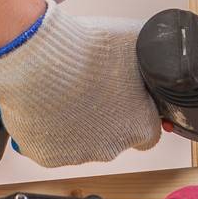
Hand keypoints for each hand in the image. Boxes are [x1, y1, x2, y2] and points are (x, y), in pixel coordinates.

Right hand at [0, 0, 161, 167]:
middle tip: (87, 87)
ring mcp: (78, 155)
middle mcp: (112, 148)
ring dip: (74, 122)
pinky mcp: (47, 156)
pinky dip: (47, 128)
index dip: (135, 111)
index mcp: (140, 125)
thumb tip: (158, 52)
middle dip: (102, 117)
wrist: (39, 59)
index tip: (122, 96)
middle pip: (113, 137)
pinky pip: (50, 144)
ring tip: (60, 91)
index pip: (147, 130)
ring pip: (80, 142)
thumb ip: (151, 57)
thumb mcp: (134, 42)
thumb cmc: (86, 50)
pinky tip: (43, 104)